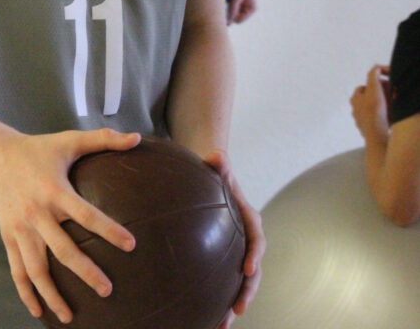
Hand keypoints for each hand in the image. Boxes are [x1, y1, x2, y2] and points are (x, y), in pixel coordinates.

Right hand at [0, 127, 139, 323]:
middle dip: (85, 272)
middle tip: (107, 290)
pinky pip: (17, 270)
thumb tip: (136, 138)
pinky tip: (38, 311)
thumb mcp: (69, 140)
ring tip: (71, 316)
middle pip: (63, 250)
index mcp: (54, 189)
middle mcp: (37, 213)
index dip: (109, 230)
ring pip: (37, 269)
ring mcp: (20, 228)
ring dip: (53, 294)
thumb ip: (103, 139)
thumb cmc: (38, 148)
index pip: (86, 214)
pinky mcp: (8, 237)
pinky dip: (26, 293)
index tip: (131, 245)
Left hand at [203, 150, 264, 327]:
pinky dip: (220, 304)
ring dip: (234, 306)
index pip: (257, 239)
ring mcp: (237, 255)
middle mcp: (248, 242)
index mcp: (250, 221)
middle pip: (253, 271)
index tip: (248, 268)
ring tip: (221, 325)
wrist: (211, 183)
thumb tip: (216, 154)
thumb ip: (219, 163)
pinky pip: (225, 286)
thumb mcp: (218, 169)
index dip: (255, 254)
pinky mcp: (225, 263)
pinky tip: (208, 322)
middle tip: (238, 308)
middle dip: (247, 291)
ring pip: (240, 285)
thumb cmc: (216, 177)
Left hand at [227, 0, 256, 24]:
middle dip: (228, 9)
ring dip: (227, 4)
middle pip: (234, 16)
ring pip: (230, 10)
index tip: (226, 7)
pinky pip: (229, 4)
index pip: (238, 20)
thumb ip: (232, 11)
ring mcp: (243, 3)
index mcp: (252, 9)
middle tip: (226, 0)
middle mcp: (248, 8)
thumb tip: (227, 24)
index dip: (231, 15)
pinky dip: (227, 0)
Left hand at [350, 65, 390, 143]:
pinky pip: (375, 122)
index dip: (376, 85)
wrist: (377, 136)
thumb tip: (376, 67)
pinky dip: (381, 118)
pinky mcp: (367, 132)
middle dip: (378, 96)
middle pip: (368, 99)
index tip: (386, 86)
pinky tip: (388, 119)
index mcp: (354, 99)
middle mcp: (355, 110)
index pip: (364, 87)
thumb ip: (374, 75)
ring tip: (391, 108)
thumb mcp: (374, 88)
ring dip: (380, 108)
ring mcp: (361, 122)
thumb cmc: (374, 111)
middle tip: (390, 97)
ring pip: (371, 111)